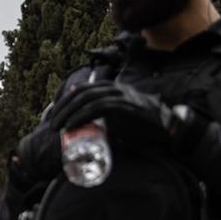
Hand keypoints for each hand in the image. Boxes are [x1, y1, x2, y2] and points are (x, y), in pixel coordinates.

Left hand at [48, 80, 174, 143]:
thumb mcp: (118, 119)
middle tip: (53, 125)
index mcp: (112, 89)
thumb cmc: (140, 126)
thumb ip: (103, 119)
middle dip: (63, 108)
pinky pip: (98, 109)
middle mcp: (115, 89)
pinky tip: (71, 126)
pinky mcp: (126, 108)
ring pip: (87, 99)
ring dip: (69, 113)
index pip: (83, 90)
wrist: (167, 128)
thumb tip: (82, 130)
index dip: (66, 101)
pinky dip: (81, 117)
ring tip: (58, 127)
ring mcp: (121, 97)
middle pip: (82, 93)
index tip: (55, 116)